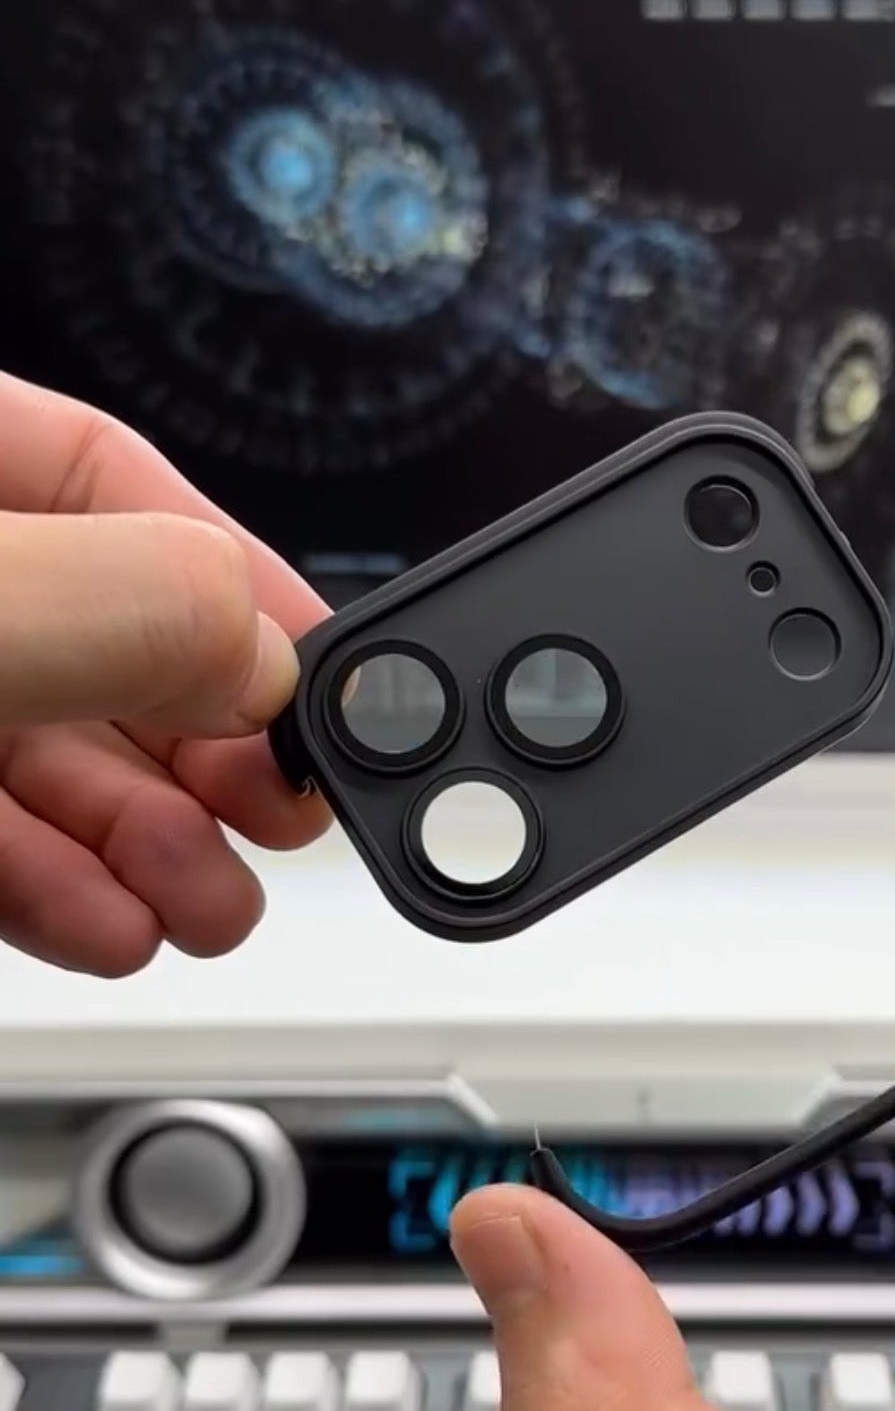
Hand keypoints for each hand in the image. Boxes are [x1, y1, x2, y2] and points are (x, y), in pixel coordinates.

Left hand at [0, 372, 328, 975]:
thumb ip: (120, 607)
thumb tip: (258, 656)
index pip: (110, 481)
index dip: (234, 584)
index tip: (330, 684)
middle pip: (100, 644)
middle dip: (205, 750)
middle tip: (284, 810)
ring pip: (47, 757)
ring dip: (149, 846)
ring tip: (209, 904)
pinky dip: (60, 894)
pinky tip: (120, 928)